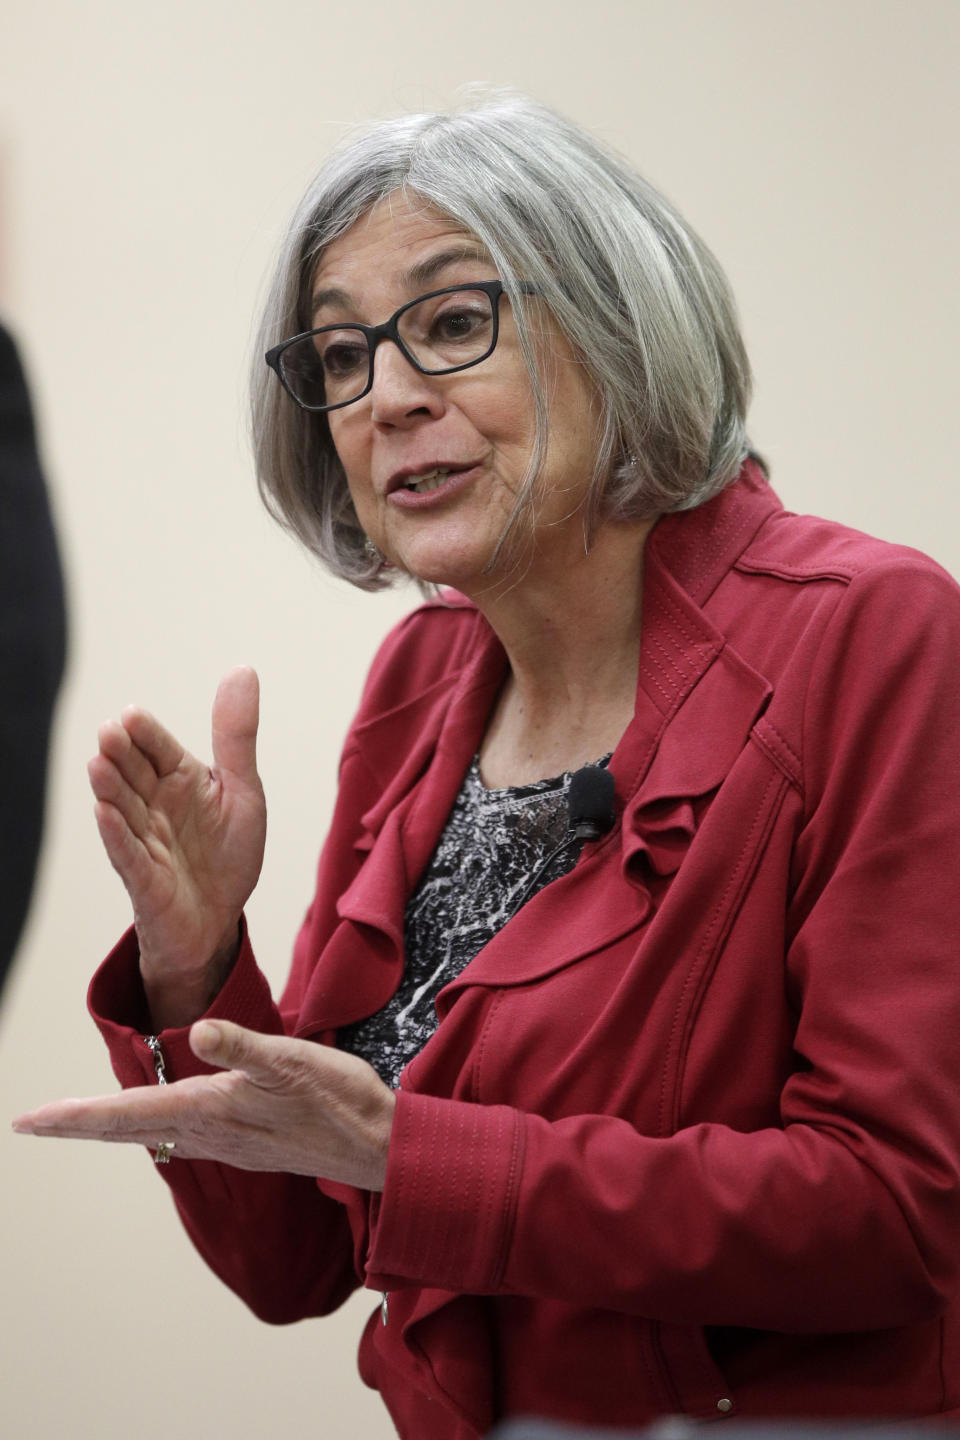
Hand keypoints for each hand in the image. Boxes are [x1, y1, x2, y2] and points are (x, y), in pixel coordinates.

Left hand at [13, 1021, 395, 1191]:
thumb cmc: (338, 1101)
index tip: (29, 1121)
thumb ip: (243, 1047)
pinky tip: (154, 1121)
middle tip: (32, 1124)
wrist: (378, 1147)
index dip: (74, 1117)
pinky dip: (149, 1126)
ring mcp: (227, 1142)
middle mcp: (209, 1133)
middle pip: (128, 1128)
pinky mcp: (245, 1141)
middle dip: (78, 1125)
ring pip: (151, 1133)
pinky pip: (179, 1136)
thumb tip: (198, 1032)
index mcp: (209, 1110)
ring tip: (77, 1122)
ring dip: (110, 1127)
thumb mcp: (292, 1061)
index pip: (125, 1113)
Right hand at [88, 667, 266, 1023]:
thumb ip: (237, 735)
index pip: (159, 748)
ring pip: (124, 809)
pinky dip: (117, 834)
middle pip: (134, 773)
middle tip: (110, 731)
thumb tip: (242, 668)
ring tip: (99, 764)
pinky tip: (105, 813)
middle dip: (122, 754)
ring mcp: (146, 841)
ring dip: (111, 788)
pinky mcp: (145, 879)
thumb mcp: (241, 790)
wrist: (219, 921)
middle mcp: (156, 805)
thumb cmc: (225, 854)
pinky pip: (129, 854)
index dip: (147, 734)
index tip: (133, 715)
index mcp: (180, 780)